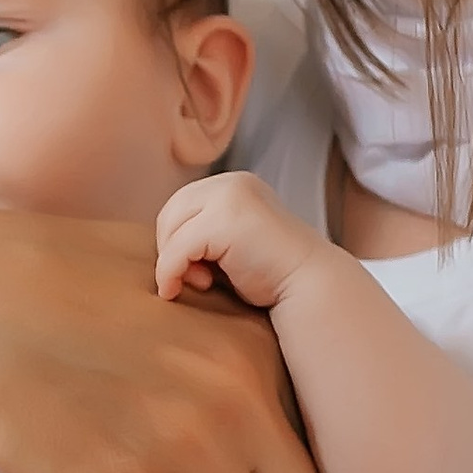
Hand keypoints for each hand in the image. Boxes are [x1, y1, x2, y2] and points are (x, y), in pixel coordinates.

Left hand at [155, 171, 323, 313]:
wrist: (310, 286)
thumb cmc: (272, 274)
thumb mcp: (232, 242)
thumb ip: (204, 233)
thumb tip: (161, 245)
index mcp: (235, 185)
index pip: (183, 205)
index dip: (177, 239)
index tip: (195, 270)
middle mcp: (232, 183)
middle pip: (171, 212)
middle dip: (171, 248)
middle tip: (195, 279)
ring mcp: (229, 198)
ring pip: (171, 228)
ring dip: (172, 261)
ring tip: (200, 282)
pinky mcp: (224, 221)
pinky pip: (177, 248)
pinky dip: (170, 272)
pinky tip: (179, 289)